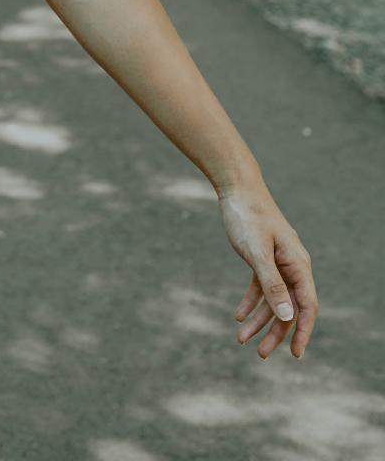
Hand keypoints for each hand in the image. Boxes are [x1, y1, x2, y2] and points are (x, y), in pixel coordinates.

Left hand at [218, 183, 317, 359]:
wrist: (236, 187)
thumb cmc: (248, 216)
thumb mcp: (257, 252)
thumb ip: (272, 284)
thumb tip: (288, 317)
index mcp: (298, 265)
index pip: (306, 306)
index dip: (302, 331)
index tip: (294, 354)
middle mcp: (292, 266)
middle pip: (288, 307)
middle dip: (275, 332)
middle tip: (260, 353)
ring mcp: (277, 262)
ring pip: (272, 299)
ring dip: (258, 320)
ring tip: (240, 339)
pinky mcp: (262, 258)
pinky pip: (260, 286)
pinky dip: (250, 301)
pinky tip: (238, 316)